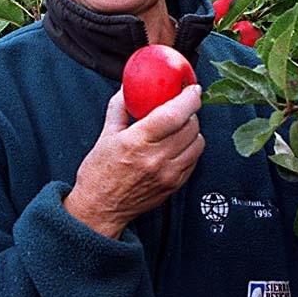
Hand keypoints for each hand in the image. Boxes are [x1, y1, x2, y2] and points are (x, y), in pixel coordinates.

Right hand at [64, 84, 204, 238]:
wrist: (100, 208)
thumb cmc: (99, 174)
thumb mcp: (105, 135)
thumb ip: (119, 108)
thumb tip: (128, 88)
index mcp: (136, 142)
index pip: (174, 115)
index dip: (189, 98)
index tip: (192, 89)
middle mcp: (155, 159)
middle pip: (190, 127)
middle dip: (191, 112)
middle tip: (182, 107)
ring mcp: (168, 174)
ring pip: (197, 143)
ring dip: (193, 131)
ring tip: (180, 127)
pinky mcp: (174, 185)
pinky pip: (194, 160)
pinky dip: (190, 149)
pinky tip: (177, 146)